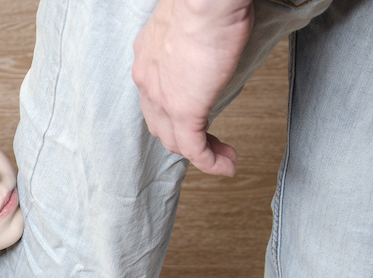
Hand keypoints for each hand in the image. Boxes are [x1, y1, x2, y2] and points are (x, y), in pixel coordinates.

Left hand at [131, 0, 252, 175]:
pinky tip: (225, 164)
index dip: (172, 111)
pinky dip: (210, 161)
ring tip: (224, 156)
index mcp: (147, 55)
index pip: (154, 95)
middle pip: (159, 122)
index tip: (197, 114)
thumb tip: (213, 45)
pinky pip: (194, 148)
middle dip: (184, 137)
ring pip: (174, 139)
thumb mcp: (192, 23)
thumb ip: (194, 41)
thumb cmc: (205, 0)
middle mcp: (147, 78)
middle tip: (209, 141)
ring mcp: (162, 97)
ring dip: (200, 152)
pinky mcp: (184, 110)